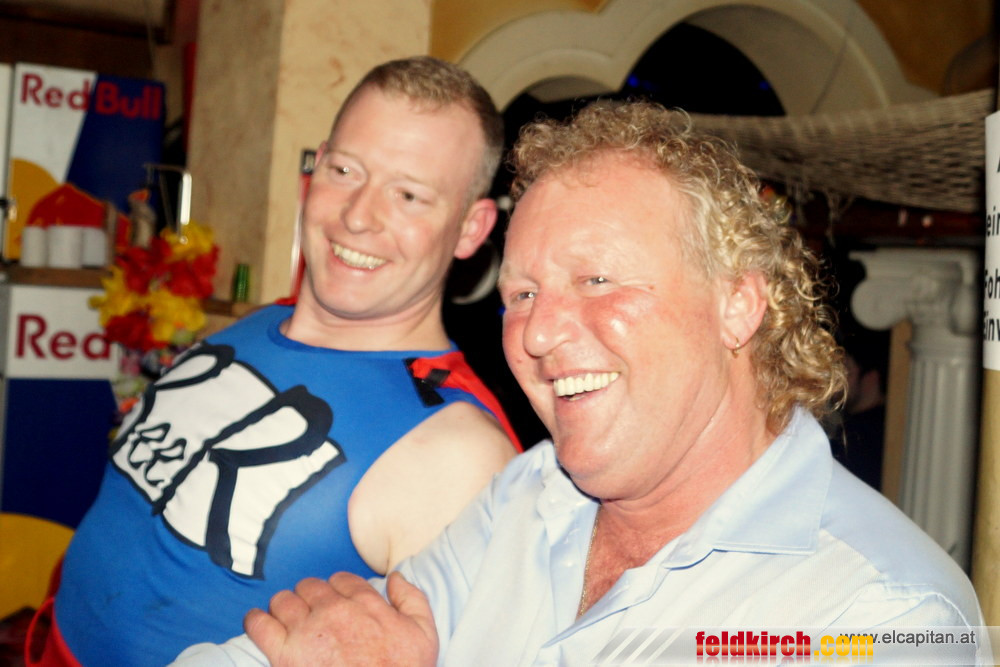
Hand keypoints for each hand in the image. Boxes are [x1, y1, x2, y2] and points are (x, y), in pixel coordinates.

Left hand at [245, 571, 438, 666]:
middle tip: (311, 611)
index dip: (337, 588)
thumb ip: (412, 599)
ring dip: (284, 606)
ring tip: (286, 616)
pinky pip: (259, 624)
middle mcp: (333, 610)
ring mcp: (307, 631)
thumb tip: (396, 577)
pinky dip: (255, 620)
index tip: (336, 598)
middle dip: (310, 595)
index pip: (342, 580)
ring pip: (284, 600)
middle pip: (310, 586)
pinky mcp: (284, 654)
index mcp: (365, 603)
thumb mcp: (423, 635)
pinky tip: (258, 622)